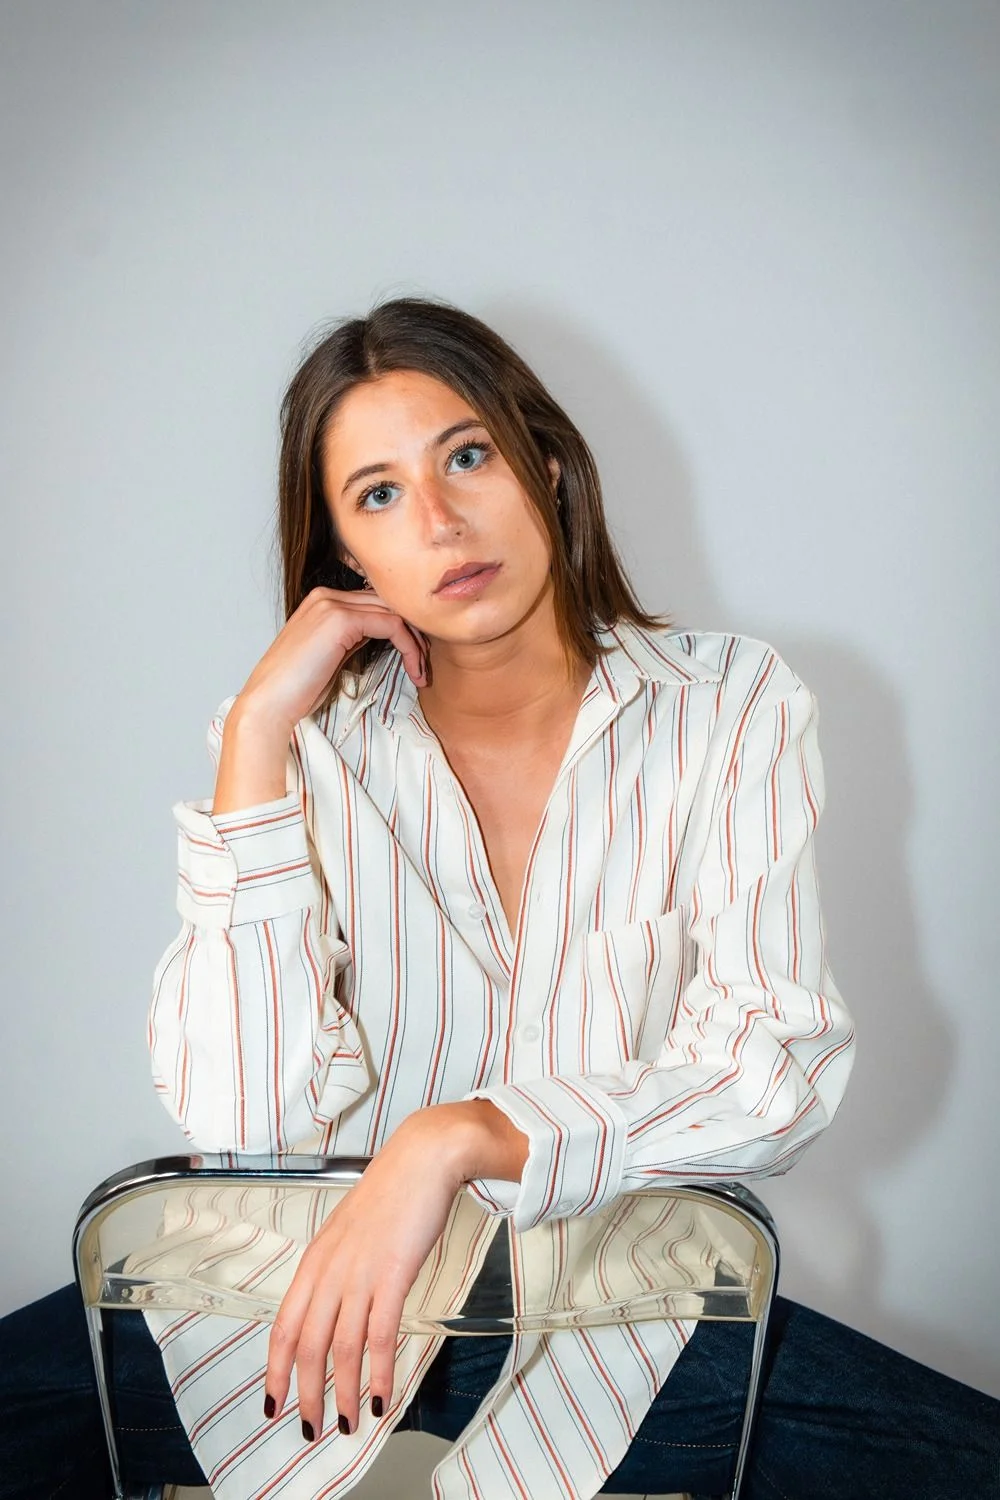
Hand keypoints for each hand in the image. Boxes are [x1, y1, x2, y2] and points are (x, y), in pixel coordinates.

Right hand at [212, 586, 428, 811]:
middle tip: (425, 663)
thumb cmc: (297, 689)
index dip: (401, 627)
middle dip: (414, 632)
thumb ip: (353, 639)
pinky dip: (409, 647)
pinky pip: (392, 624)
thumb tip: (384, 635)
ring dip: (415, 643)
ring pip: (394, 612)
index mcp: (323, 602)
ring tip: (421, 671)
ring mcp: (332, 604)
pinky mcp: (340, 619)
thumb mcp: (331, 656)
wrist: (270, 703)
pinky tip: (413, 669)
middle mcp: (327, 596)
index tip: (415, 656)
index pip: (376, 603)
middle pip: (388, 603)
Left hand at [263, 1110, 466, 1440]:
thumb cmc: (392, 1192)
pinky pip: (380, 1335)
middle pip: (307, 1345)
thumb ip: (340, 1266)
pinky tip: (383, 1396)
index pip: (283, 1325)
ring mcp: (360, 1273)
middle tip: (310, 1428)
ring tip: (348, 1424)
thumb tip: (336, 1303)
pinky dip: (380, 1372)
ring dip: (344, 1393)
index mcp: (316, 1260)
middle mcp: (330, 1270)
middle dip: (306, 1393)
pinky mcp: (392, 1274)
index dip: (276, 1369)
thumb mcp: (351, 1231)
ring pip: (341, 1347)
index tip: (272, 1401)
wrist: (423, 1159)